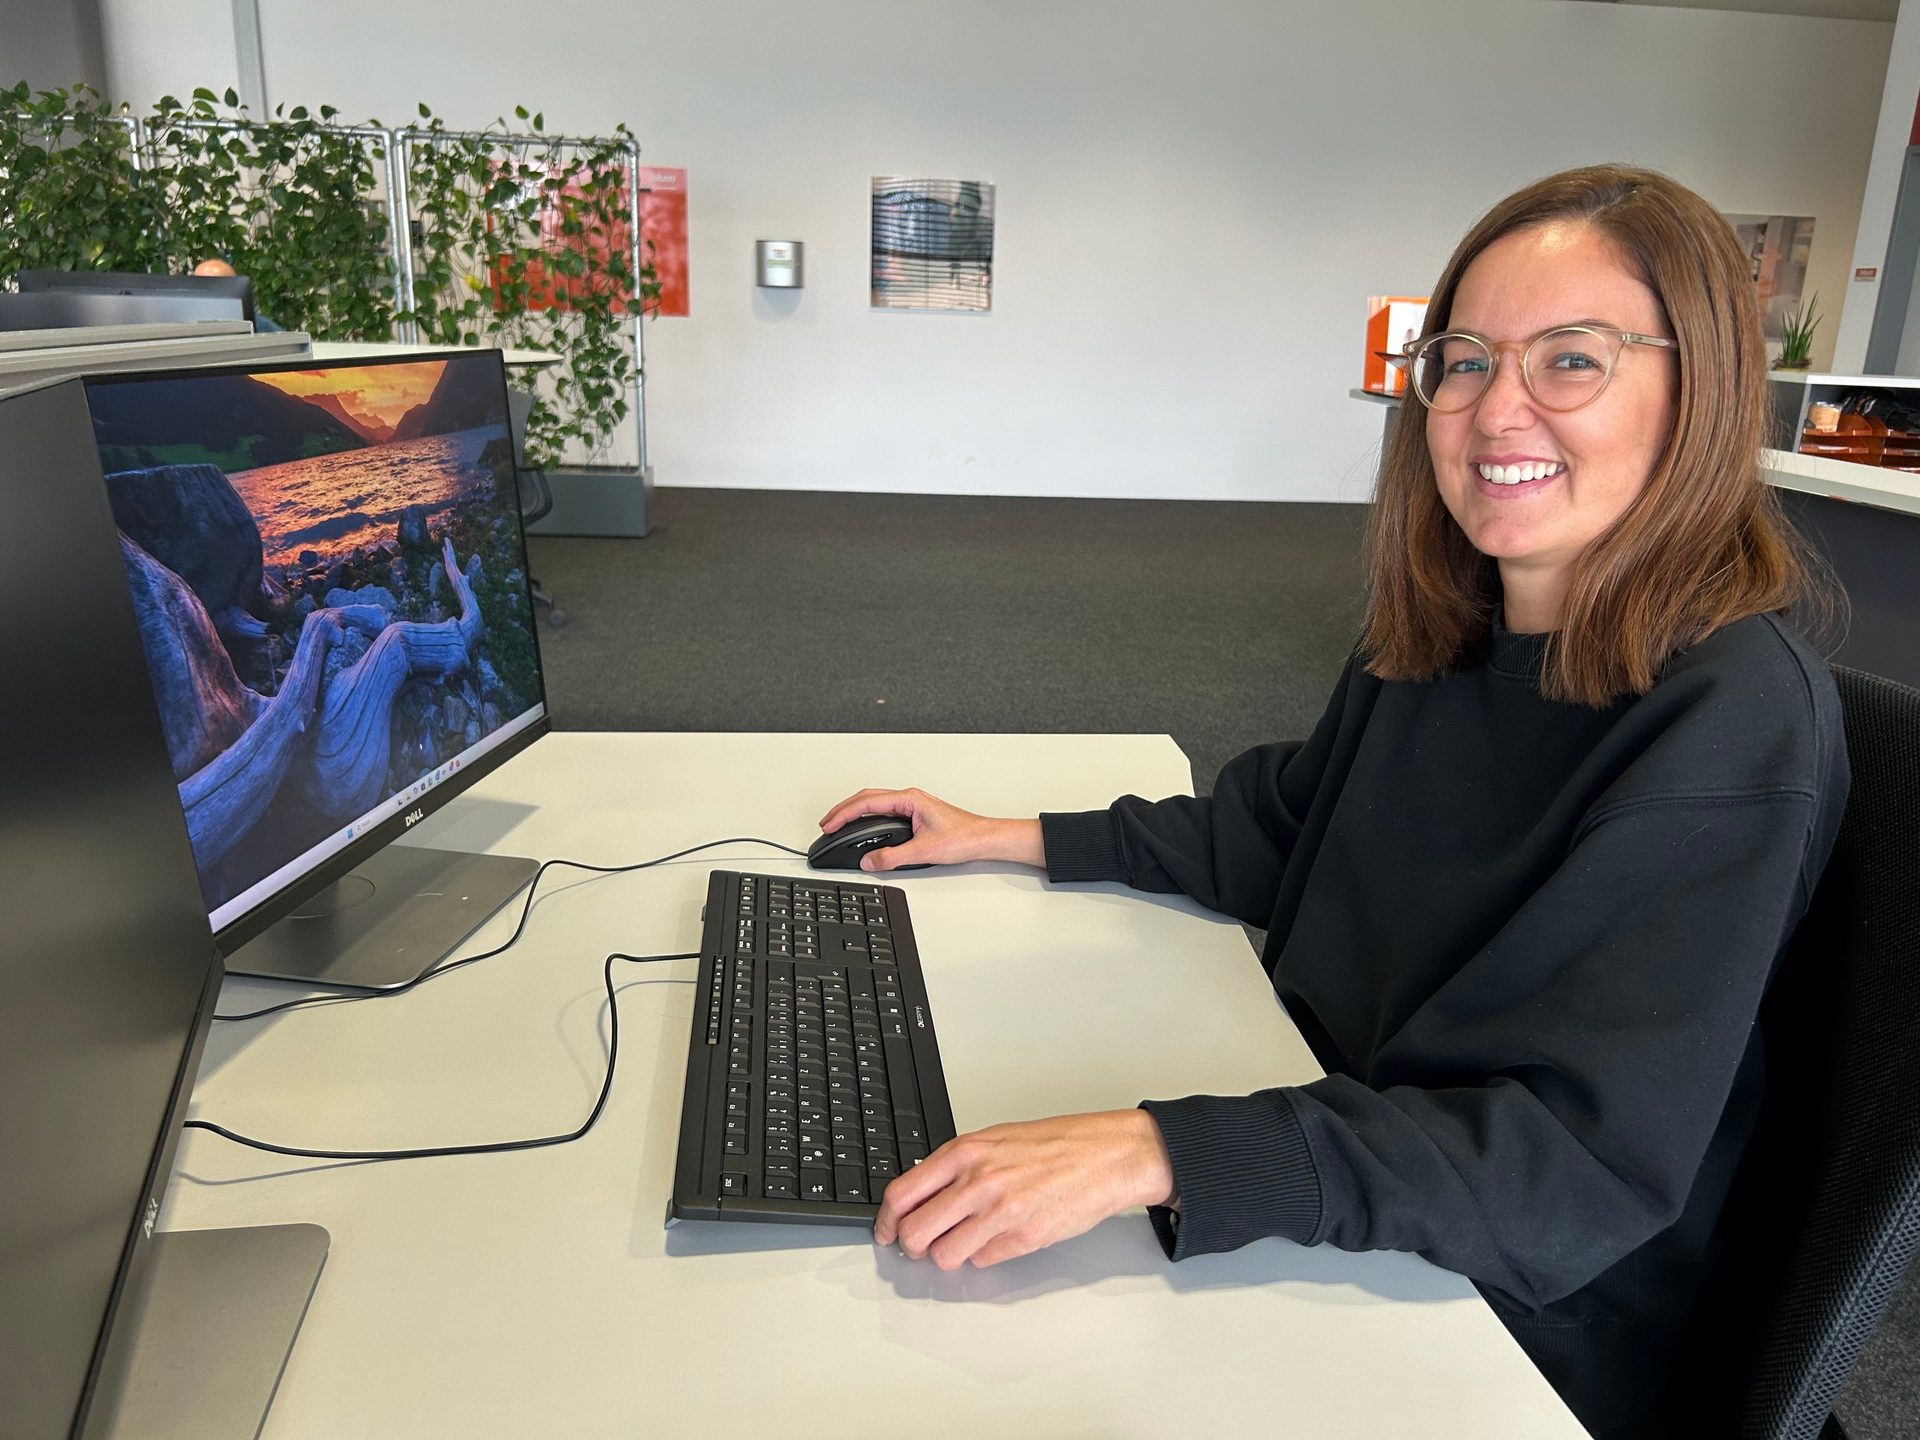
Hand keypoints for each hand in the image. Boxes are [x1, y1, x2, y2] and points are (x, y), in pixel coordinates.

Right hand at [815, 787, 1042, 870]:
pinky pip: (883, 810)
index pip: (866, 803)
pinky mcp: (915, 814)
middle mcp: (909, 798)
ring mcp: (912, 805)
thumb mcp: (923, 851)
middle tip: (826, 824)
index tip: (829, 825)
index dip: (843, 814)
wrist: (985, 838)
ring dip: (854, 812)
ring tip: (839, 825)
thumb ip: (892, 857)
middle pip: (866, 798)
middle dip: (843, 810)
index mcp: (908, 799)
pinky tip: (863, 827)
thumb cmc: (964, 836)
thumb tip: (869, 860)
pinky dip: (867, 817)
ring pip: (874, 802)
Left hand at [873, 1110, 1175, 1268]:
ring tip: (965, 1242)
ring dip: (949, 1255)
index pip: (902, 1194)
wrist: (1106, 1155)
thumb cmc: (1057, 1144)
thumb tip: (924, 1194)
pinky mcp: (1024, 1238)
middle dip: (912, 1246)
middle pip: (915, 1233)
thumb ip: (958, 1165)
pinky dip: (984, 1256)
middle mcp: (977, 1182)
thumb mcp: (997, 1140)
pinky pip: (982, 1261)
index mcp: (966, 1152)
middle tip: (922, 1245)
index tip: (887, 1232)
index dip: (886, 1221)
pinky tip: (1000, 1239)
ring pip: (945, 1256)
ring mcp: (1000, 1213)